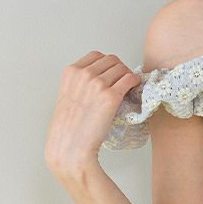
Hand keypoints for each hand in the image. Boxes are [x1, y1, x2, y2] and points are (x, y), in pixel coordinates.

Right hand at [44, 51, 141, 178]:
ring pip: (122, 68)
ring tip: (128, 89)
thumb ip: (79, 84)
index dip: (108, 64)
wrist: (71, 148)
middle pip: (112, 60)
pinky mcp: (111, 97)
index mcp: (70, 72)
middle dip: (120, 69)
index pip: (96, 56)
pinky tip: (135, 89)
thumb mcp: (67, 97)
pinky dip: (135, 82)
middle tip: (123, 82)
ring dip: (128, 76)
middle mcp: (83, 74)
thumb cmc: (69, 128)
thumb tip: (99, 78)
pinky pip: (130, 79)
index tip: (112, 74)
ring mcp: (97, 84)